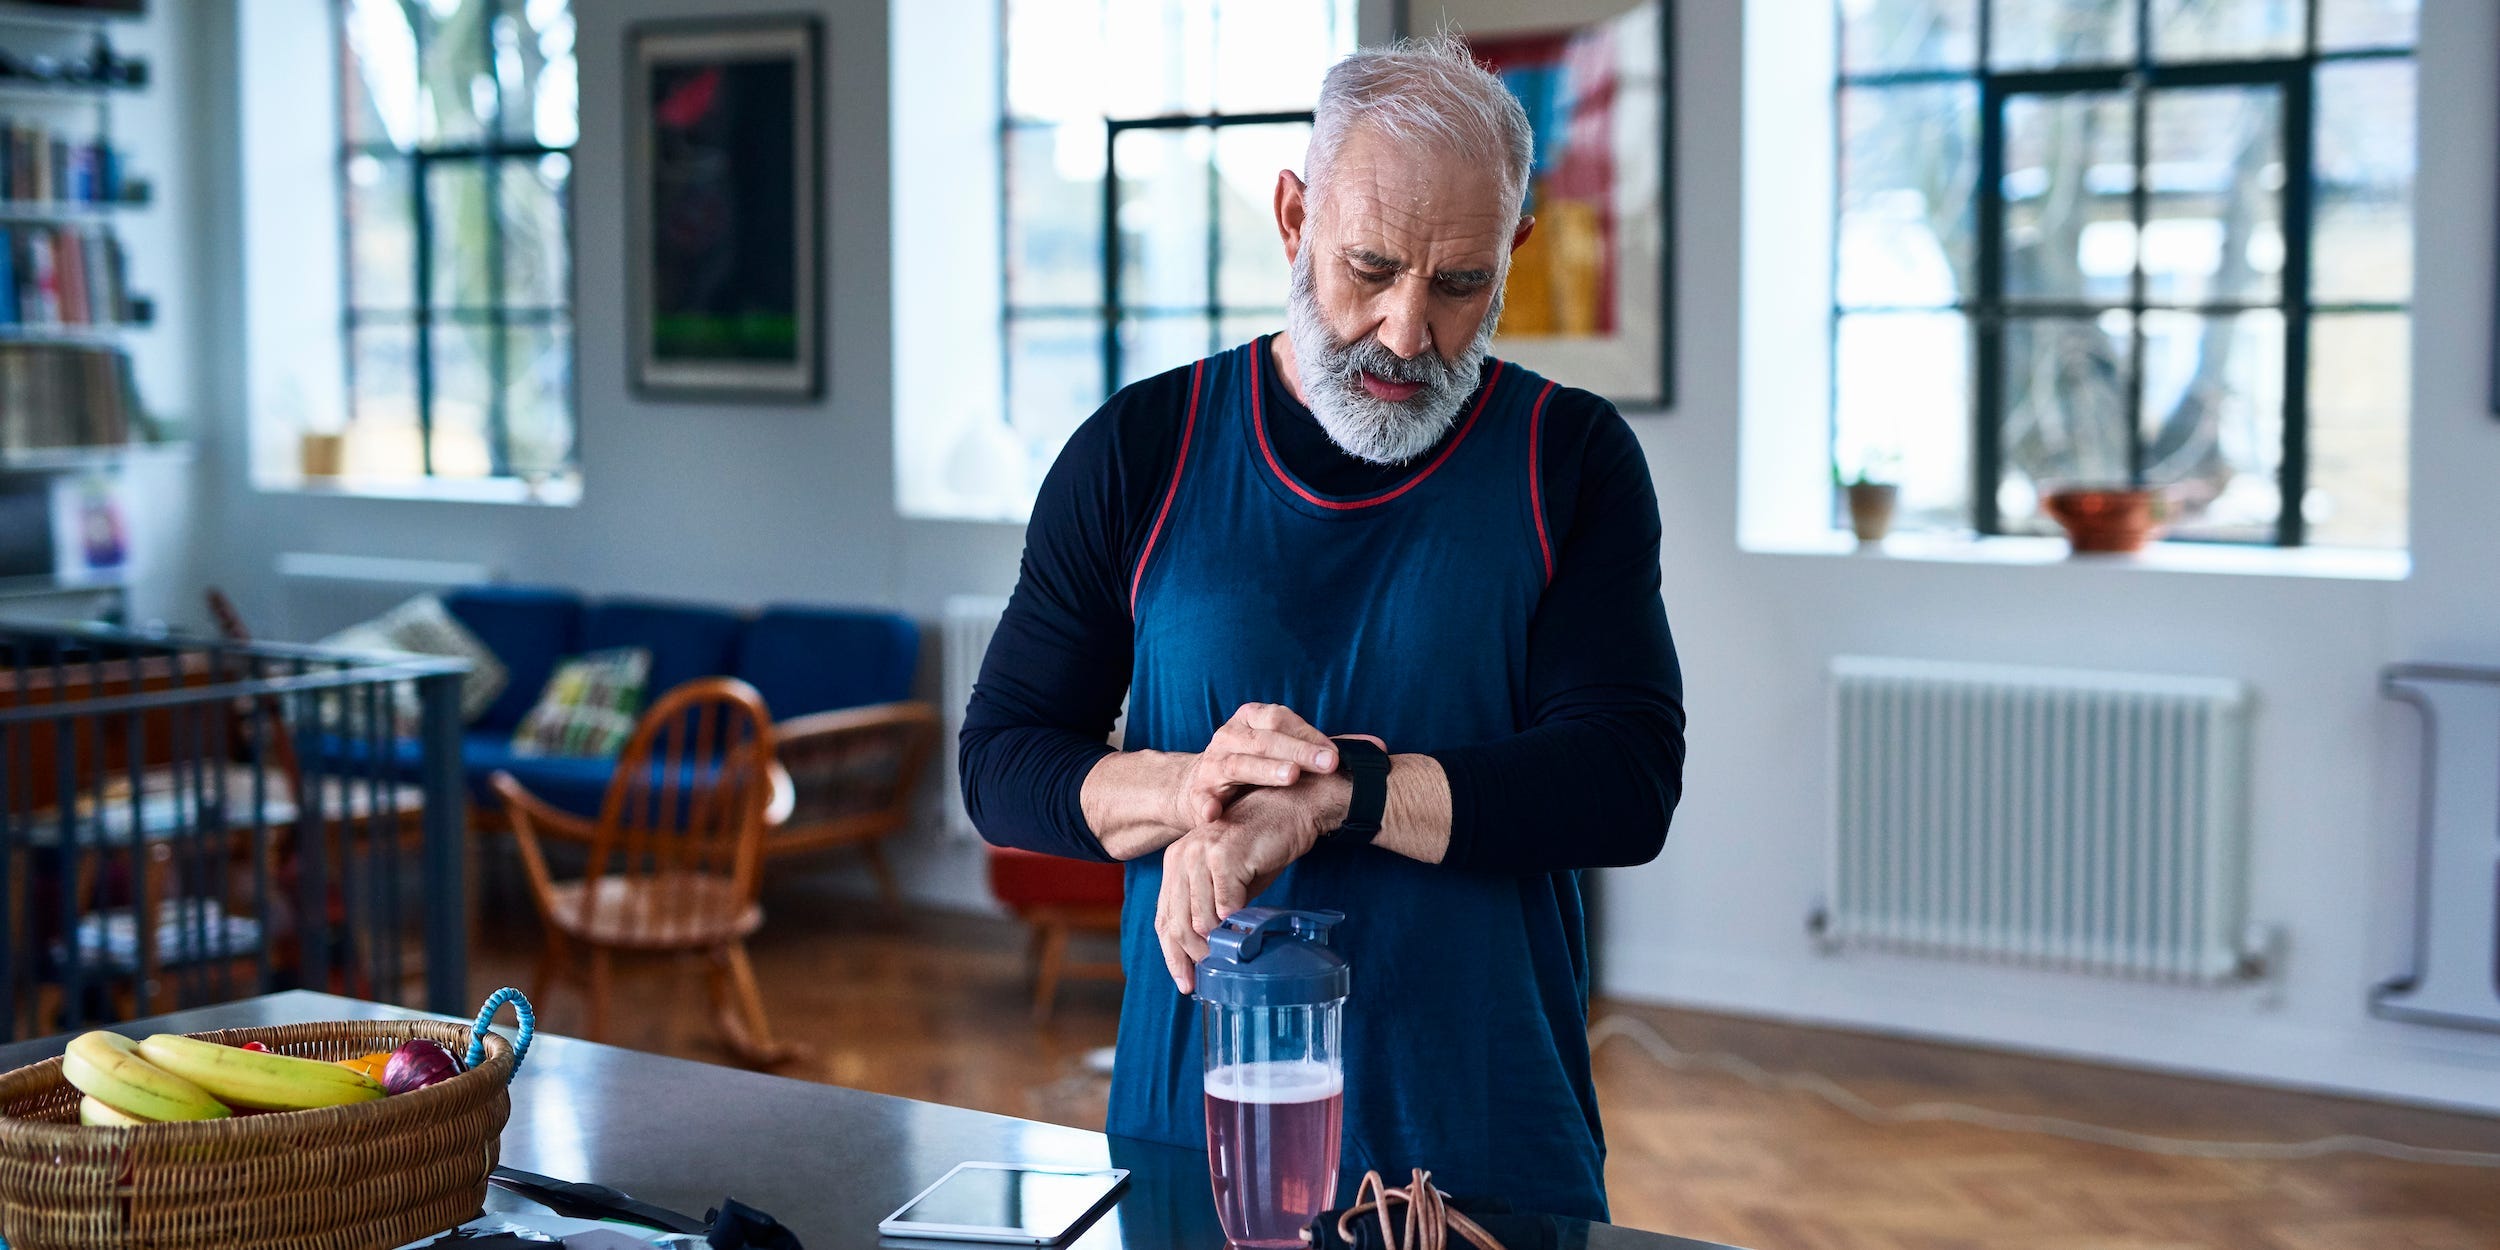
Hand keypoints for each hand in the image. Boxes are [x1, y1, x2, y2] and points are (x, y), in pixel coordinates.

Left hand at [1156, 776, 1350, 992]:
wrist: (1289, 809)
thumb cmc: (1261, 846)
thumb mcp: (1229, 881)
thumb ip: (1213, 909)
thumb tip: (1208, 953)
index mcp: (1176, 862)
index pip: (1164, 917)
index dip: (1171, 955)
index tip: (1186, 983)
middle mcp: (1181, 856)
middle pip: (1176, 922)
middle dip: (1192, 956)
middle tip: (1210, 976)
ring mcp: (1201, 853)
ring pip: (1199, 918)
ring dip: (1216, 943)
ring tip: (1232, 956)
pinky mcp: (1225, 855)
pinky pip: (1225, 905)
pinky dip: (1235, 924)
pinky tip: (1244, 933)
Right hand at [1169, 703, 1338, 827]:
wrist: (1202, 784)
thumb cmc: (1255, 765)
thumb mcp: (1284, 749)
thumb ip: (1325, 749)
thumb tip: (1379, 748)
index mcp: (1250, 719)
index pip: (1280, 719)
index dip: (1308, 735)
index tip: (1335, 754)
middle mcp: (1229, 736)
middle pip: (1264, 740)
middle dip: (1298, 751)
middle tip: (1326, 764)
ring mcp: (1212, 763)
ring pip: (1238, 764)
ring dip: (1265, 770)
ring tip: (1290, 777)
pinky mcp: (1198, 792)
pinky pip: (1202, 798)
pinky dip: (1207, 804)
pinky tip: (1214, 812)